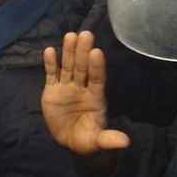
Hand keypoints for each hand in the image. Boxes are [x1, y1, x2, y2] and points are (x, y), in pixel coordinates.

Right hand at [41, 31, 129, 155]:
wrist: (68, 140)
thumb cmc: (86, 139)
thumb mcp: (97, 142)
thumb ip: (109, 139)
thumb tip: (126, 142)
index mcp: (95, 97)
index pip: (97, 78)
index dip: (97, 66)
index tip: (97, 52)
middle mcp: (82, 88)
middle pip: (82, 67)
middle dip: (83, 52)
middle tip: (86, 34)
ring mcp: (67, 87)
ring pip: (68, 67)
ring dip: (68, 52)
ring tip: (70, 35)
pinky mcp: (52, 90)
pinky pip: (51, 74)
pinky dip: (50, 63)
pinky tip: (50, 50)